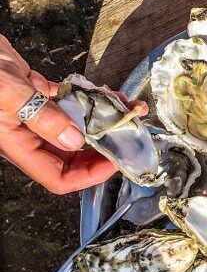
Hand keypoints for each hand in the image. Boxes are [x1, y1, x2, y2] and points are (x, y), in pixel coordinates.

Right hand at [0, 35, 116, 193]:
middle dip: (103, 149)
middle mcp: (29, 134)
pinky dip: (92, 99)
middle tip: (129, 137)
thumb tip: (75, 141)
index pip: (58, 178)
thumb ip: (41, 118)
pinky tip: (111, 93)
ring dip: (103, 121)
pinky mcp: (39, 94)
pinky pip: (72, 103)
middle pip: (73, 156)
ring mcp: (35, 114)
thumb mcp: (7, 94)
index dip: (89, 175)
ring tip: (129, 110)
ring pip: (76, 127)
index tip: (115, 160)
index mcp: (18, 145)